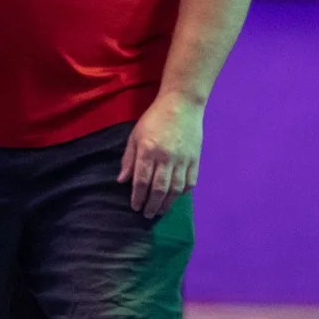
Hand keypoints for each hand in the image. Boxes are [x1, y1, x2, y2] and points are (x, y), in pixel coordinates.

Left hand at [122, 93, 205, 218]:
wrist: (182, 104)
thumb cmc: (154, 118)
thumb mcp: (135, 135)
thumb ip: (129, 159)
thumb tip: (122, 181)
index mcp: (148, 151)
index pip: (142, 181)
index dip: (138, 197)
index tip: (135, 207)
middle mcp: (166, 158)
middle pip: (159, 188)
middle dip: (152, 205)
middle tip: (148, 215)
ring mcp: (183, 159)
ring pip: (175, 188)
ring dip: (168, 203)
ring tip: (161, 210)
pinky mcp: (195, 158)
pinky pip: (190, 181)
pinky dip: (184, 192)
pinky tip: (177, 196)